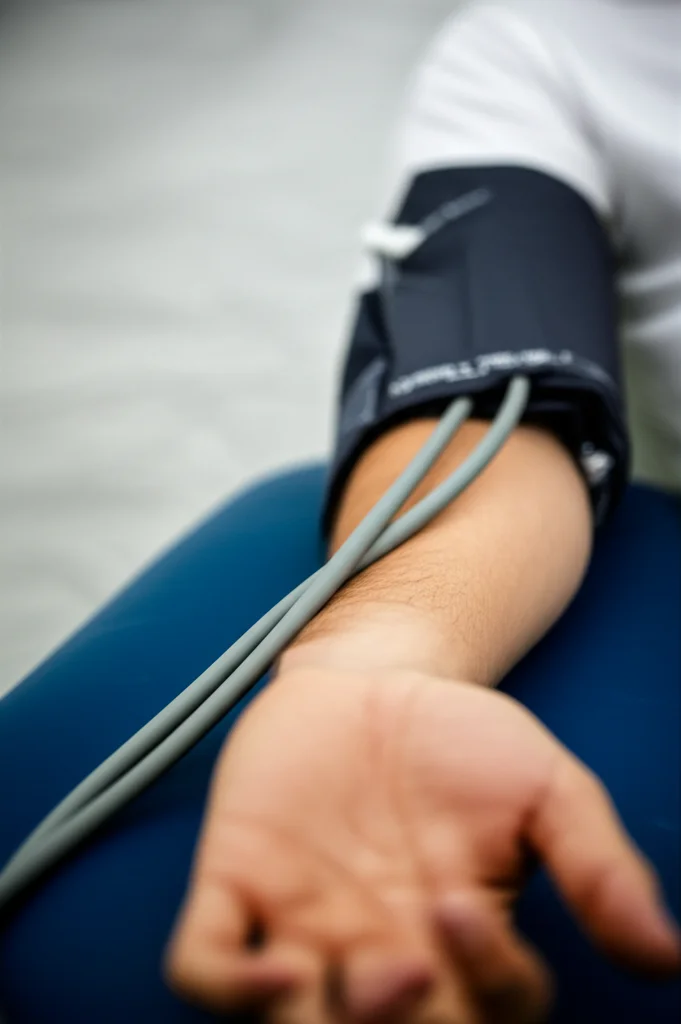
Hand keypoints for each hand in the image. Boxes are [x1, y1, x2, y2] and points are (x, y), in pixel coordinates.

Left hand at [165, 666, 679, 1022]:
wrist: (376, 672)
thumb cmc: (461, 738)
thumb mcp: (546, 788)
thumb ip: (597, 867)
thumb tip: (665, 959)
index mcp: (457, 944)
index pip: (485, 1011)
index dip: (484, 980)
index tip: (459, 900)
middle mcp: (376, 954)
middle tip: (400, 967)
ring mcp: (298, 923)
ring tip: (352, 970)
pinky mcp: (234, 882)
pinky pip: (205, 966)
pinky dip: (227, 985)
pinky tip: (274, 963)